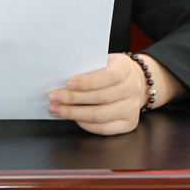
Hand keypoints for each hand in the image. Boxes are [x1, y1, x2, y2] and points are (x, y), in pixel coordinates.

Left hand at [48, 53, 177, 134]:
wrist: (136, 81)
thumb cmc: (112, 69)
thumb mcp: (104, 60)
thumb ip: (89, 67)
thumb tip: (62, 78)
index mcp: (125, 68)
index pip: (108, 76)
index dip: (87, 81)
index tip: (68, 83)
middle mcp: (132, 89)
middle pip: (101, 98)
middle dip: (73, 99)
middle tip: (54, 98)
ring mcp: (132, 108)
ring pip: (100, 115)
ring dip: (74, 114)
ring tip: (57, 109)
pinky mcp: (129, 123)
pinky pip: (104, 128)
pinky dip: (85, 124)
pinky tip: (73, 118)